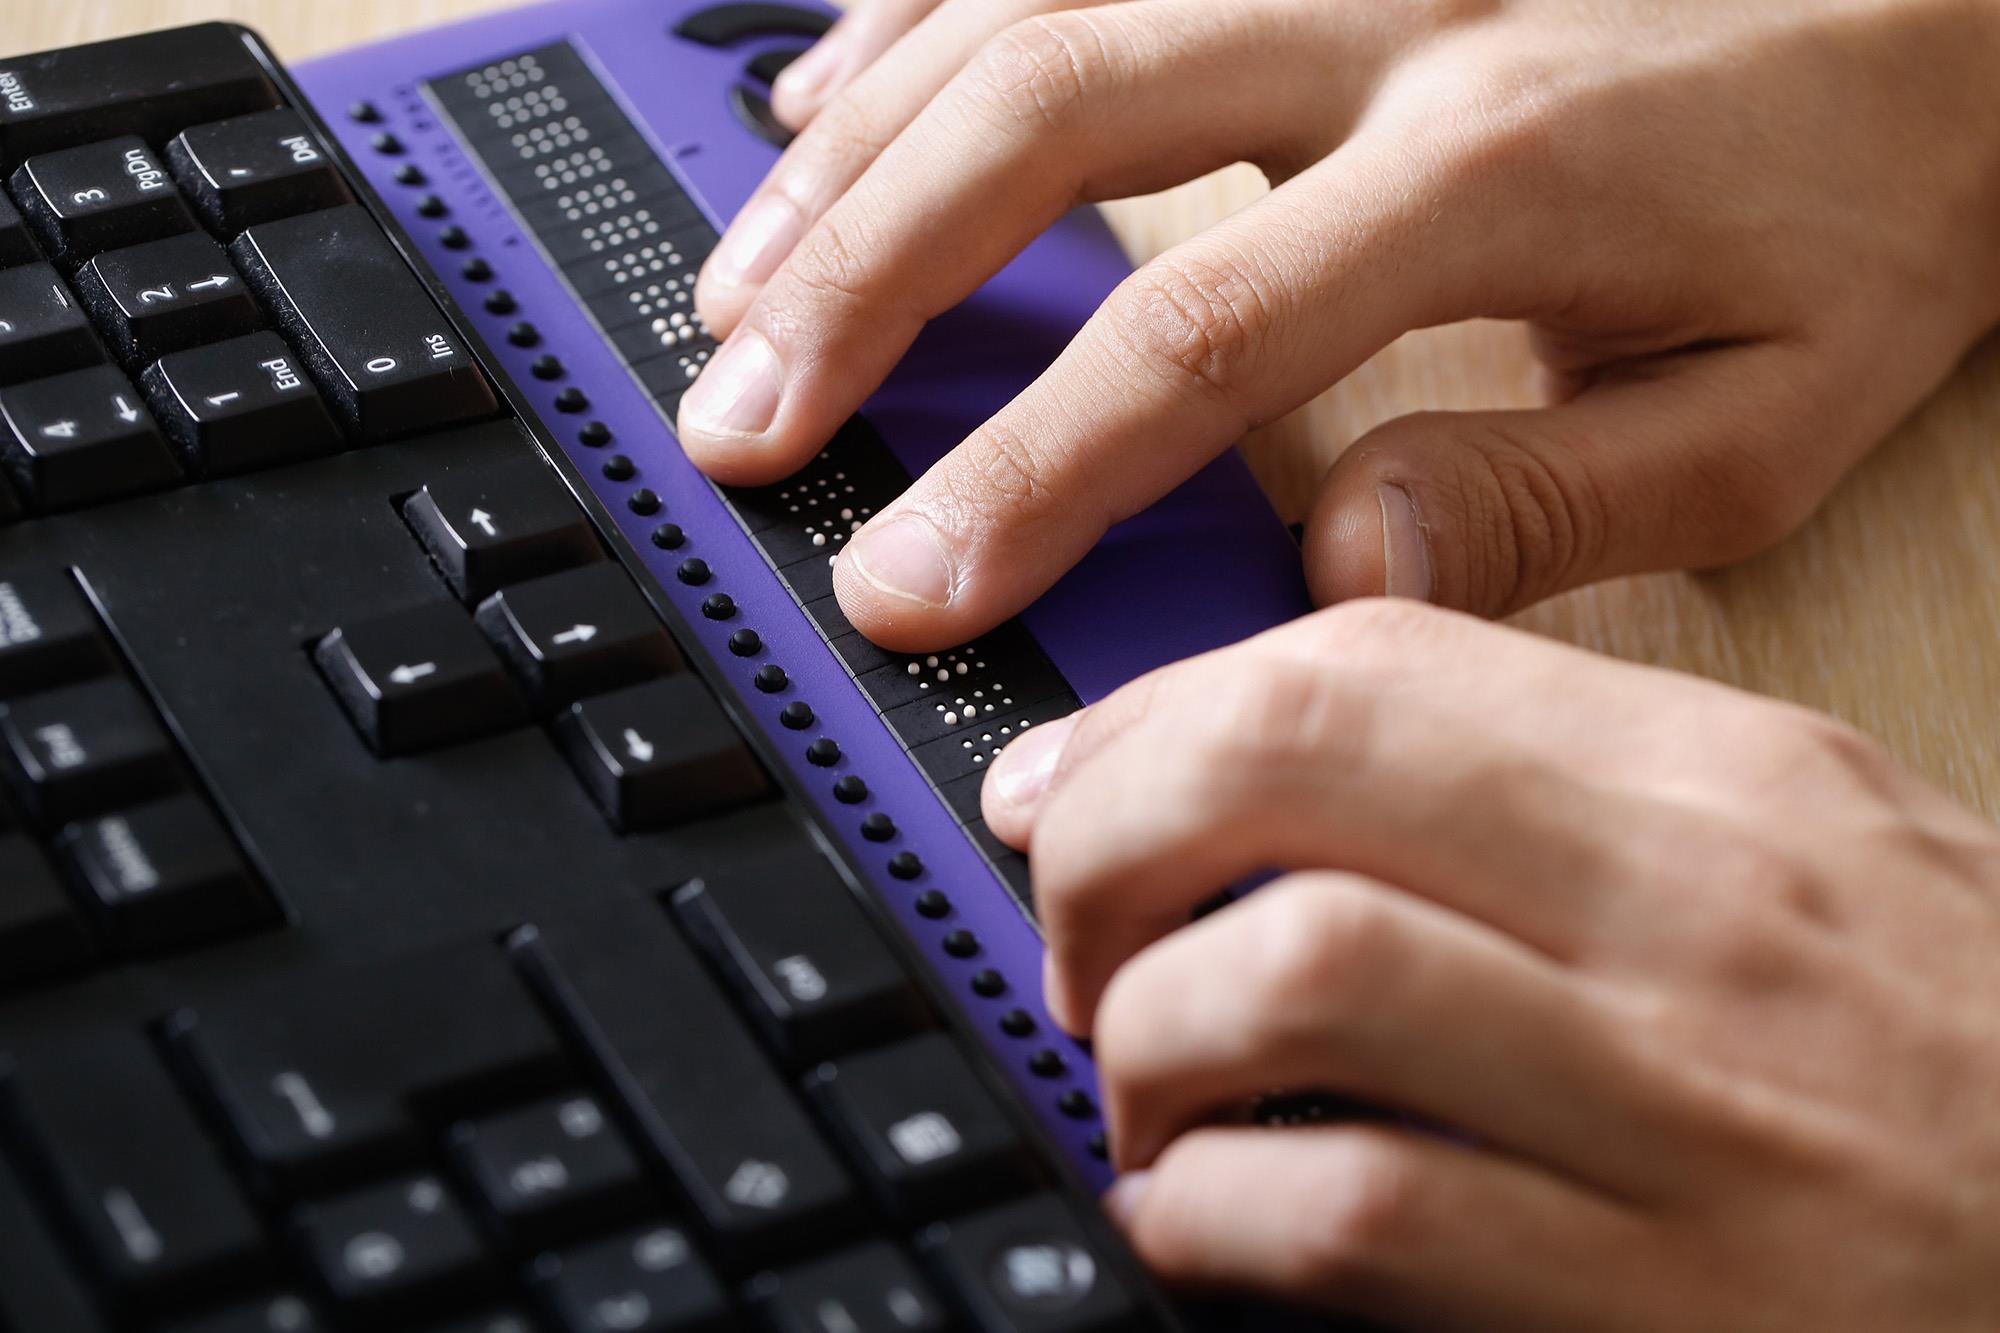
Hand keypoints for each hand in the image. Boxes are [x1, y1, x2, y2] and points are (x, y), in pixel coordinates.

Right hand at [676, 0, 1999, 650]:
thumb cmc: (1863, 197)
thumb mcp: (1772, 405)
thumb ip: (1552, 501)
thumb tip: (1338, 572)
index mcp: (1489, 167)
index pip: (1196, 335)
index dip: (1027, 471)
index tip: (910, 579)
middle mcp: (1381, 17)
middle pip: (1048, 123)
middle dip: (867, 290)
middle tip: (746, 424)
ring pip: (1023, 13)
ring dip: (857, 162)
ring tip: (737, 295)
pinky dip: (917, 17)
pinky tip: (826, 100)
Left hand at [971, 600, 1999, 1327]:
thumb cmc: (1962, 1065)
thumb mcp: (1802, 864)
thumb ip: (1557, 805)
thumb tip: (1282, 789)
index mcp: (1718, 782)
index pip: (1365, 657)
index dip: (1157, 715)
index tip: (1070, 787)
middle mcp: (1693, 912)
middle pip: (1289, 763)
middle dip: (1106, 841)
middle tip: (1075, 937)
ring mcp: (1685, 1111)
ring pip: (1293, 972)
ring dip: (1146, 1036)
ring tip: (1144, 1091)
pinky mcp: (1668, 1303)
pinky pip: (1355, 1214)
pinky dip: (1214, 1216)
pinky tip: (1206, 1223)